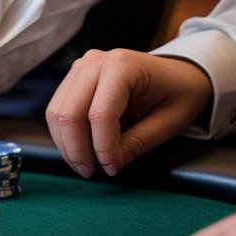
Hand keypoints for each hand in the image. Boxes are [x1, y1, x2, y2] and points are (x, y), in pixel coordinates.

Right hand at [46, 49, 211, 177]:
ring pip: (56, 112)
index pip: (100, 114)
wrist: (179, 71)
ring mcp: (80, 67)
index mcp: (124, 66)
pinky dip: (64, 134)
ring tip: (83, 165)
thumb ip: (137, 142)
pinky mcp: (73, 78)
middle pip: (70, 113)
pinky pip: (57, 109)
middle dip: (76, 149)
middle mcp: (95, 61)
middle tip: (90, 173)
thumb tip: (109, 165)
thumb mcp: (170, 122)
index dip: (102, 147)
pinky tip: (80, 149)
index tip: (112, 169)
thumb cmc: (179, 94)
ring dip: (65, 144)